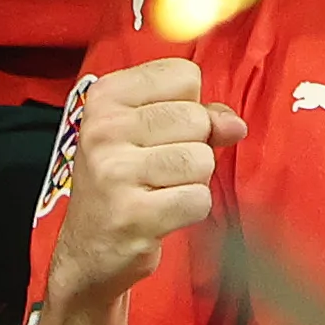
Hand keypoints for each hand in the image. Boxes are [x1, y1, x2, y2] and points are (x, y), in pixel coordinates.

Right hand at [44, 54, 244, 305]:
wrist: (89, 247)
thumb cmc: (124, 180)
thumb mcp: (149, 132)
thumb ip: (199, 114)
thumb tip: (235, 125)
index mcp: (104, 97)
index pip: (184, 76)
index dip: (187, 105)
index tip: (157, 130)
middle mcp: (103, 129)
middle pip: (197, 118)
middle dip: (193, 145)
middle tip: (158, 168)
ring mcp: (114, 172)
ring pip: (201, 159)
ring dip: (192, 181)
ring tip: (159, 190)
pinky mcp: (132, 214)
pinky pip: (198, 199)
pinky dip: (189, 209)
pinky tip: (161, 213)